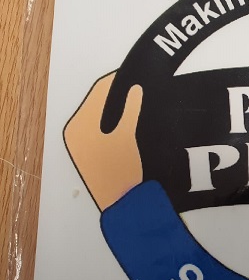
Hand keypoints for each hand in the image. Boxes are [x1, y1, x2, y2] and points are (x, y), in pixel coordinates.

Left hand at [64, 72, 142, 210]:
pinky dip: (116, 123)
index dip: (119, 81)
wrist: (124, 206)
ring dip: (118, 109)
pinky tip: (131, 122)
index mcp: (79, 125)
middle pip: (99, 104)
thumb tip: (135, 88)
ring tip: (139, 102)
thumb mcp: (127, 137)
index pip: (100, 92)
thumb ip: (130, 109)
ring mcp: (83, 145)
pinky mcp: (92, 155)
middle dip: (119, 95)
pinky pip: (103, 130)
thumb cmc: (121, 172)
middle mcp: (76, 132)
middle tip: (141, 87)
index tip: (137, 73)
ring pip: (102, 117)